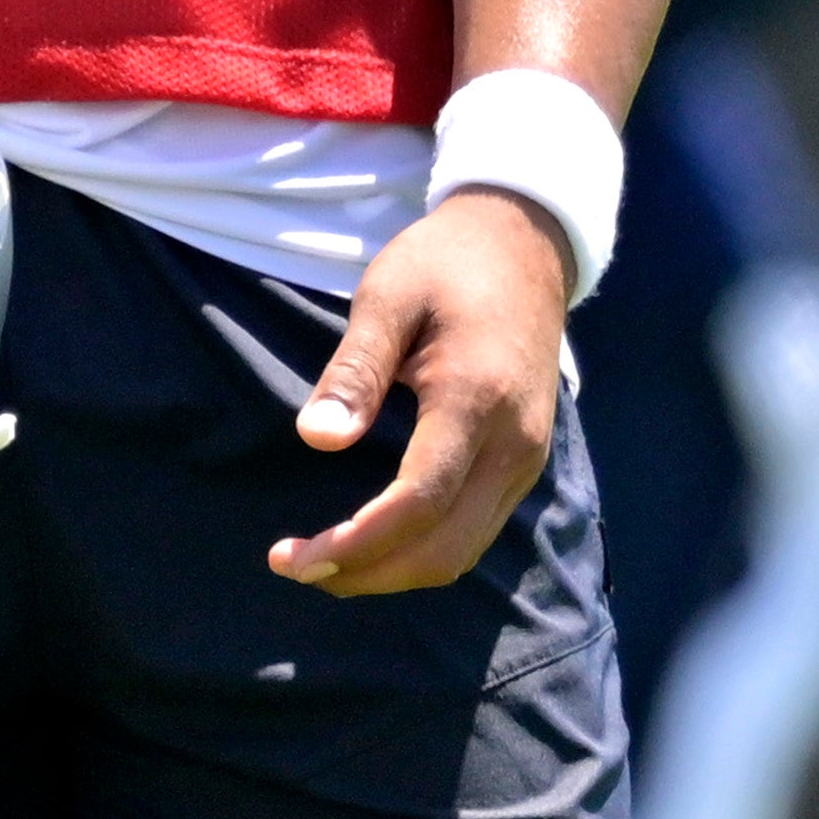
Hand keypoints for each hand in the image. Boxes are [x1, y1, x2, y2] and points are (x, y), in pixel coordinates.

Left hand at [268, 186, 569, 594]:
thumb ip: (354, 371)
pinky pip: (476, 530)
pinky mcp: (524, 461)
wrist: (524, 245)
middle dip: (368, 573)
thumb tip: (316, 440)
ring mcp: (527, 458)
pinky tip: (373, 542)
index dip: (354, 542)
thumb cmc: (444, 264)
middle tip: (294, 567)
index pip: (418, 500)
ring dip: (394, 571)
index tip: (291, 557)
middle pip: (445, 548)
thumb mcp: (386, 297)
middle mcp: (513, 444)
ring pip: (465, 551)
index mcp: (475, 399)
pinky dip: (423, 551)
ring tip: (323, 565)